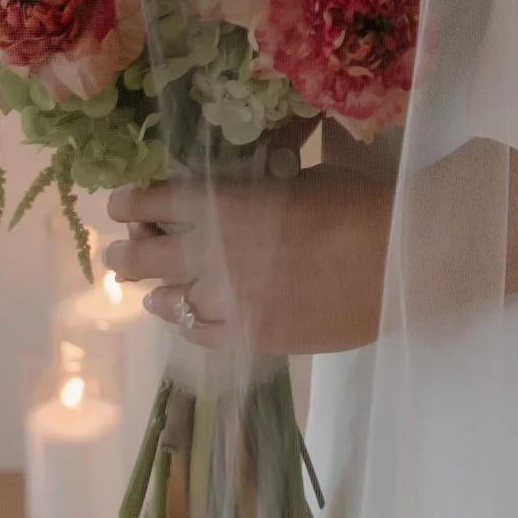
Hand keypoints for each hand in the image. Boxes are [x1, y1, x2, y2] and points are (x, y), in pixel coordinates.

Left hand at [104, 162, 392, 355]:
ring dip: (157, 291)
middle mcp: (207, 252)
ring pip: (164, 299)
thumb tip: (235, 202)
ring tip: (157, 292)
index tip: (123, 204)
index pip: (146, 200)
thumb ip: (251, 193)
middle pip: (138, 256)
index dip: (128, 202)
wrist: (396, 260)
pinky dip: (190, 323)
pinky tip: (192, 317)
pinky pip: (198, 334)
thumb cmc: (355, 204)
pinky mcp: (248, 338)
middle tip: (122, 253)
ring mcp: (225, 301)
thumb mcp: (294, 180)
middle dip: (125, 252)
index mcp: (217, 202)